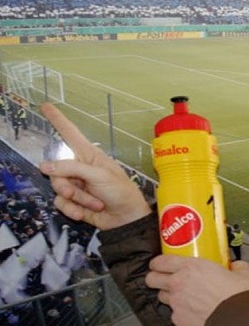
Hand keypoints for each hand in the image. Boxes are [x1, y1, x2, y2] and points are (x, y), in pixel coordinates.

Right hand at [39, 103, 151, 229]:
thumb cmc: (120, 192)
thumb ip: (71, 168)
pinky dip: (72, 210)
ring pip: (57, 188)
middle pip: (56, 170)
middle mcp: (79, 168)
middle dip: (66, 185)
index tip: (46, 106)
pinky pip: (60, 203)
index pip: (70, 134)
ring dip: (76, 199)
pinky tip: (84, 213)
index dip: (59, 120)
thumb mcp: (99, 176)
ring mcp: (76, 185)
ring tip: (94, 203)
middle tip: (76, 192)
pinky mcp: (73, 201)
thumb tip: (44, 166)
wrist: (125, 219)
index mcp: (89, 155)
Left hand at [146, 256, 248, 325]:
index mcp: (191, 267)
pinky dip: (180, 312)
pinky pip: (174, 314)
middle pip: (152, 279)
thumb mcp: (243, 274)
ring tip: (182, 296)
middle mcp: (178, 284)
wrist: (238, 322)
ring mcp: (177, 303)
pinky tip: (192, 311)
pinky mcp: (179, 320)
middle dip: (155, 278)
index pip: (161, 261)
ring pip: (161, 296)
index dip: (158, 263)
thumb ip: (237, 267)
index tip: (160, 264)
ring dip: (169, 295)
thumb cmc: (239, 297)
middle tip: (165, 278)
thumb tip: (237, 266)